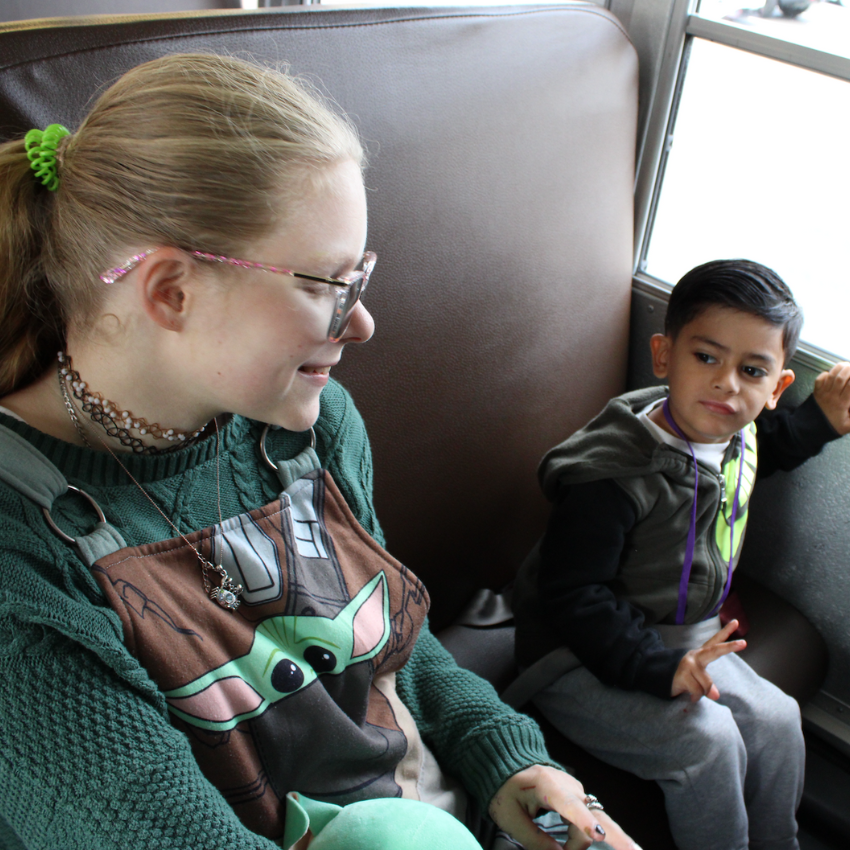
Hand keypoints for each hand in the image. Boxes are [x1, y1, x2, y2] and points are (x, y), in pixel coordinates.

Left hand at [488, 764, 640, 849]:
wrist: (510, 765)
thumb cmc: (507, 789)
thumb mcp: (510, 817)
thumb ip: (533, 839)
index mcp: (548, 785)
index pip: (569, 805)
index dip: (584, 821)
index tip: (597, 834)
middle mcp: (570, 787)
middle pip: (596, 815)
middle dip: (618, 836)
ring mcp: (577, 793)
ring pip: (588, 827)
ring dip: (577, 843)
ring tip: (555, 838)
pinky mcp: (579, 800)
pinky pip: (586, 824)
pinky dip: (585, 837)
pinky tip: (600, 841)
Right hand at [671, 619, 745, 701]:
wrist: (658, 678)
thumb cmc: (683, 678)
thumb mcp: (698, 679)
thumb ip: (709, 685)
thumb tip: (714, 695)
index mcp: (700, 655)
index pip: (715, 642)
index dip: (725, 632)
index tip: (736, 622)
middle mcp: (695, 657)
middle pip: (715, 651)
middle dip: (729, 647)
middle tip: (744, 643)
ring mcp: (688, 664)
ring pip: (706, 684)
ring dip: (701, 693)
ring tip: (693, 692)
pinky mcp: (682, 674)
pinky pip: (698, 691)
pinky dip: (695, 697)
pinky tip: (689, 694)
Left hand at [813, 362, 849, 434]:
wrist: (811, 429)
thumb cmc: (832, 427)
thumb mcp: (848, 426)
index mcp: (842, 404)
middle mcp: (832, 396)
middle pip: (841, 378)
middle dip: (849, 369)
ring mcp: (822, 393)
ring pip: (830, 376)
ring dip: (839, 368)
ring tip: (846, 365)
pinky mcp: (815, 392)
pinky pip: (819, 380)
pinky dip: (825, 374)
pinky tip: (831, 373)